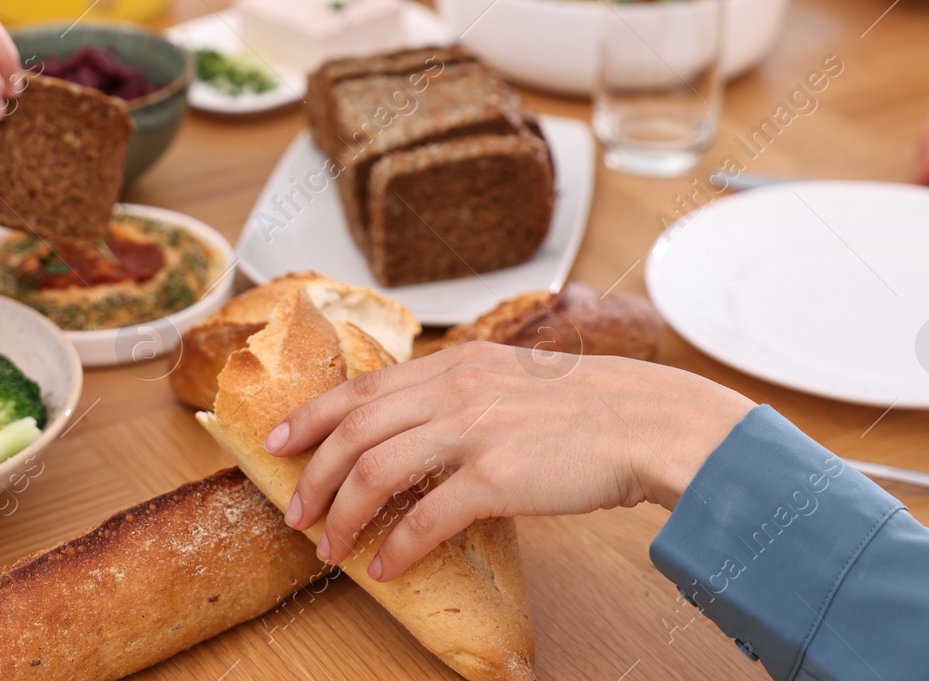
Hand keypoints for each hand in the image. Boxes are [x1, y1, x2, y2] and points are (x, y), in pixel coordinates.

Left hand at [264, 342, 753, 580]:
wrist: (651, 421)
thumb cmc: (591, 407)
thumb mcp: (515, 378)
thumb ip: (466, 392)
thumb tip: (419, 425)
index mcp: (458, 362)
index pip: (364, 386)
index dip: (312, 416)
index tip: (277, 442)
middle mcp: (457, 388)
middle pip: (356, 430)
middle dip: (312, 474)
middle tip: (293, 512)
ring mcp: (475, 430)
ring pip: (376, 472)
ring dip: (341, 515)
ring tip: (328, 548)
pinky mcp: (498, 476)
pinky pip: (426, 518)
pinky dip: (396, 546)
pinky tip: (385, 567)